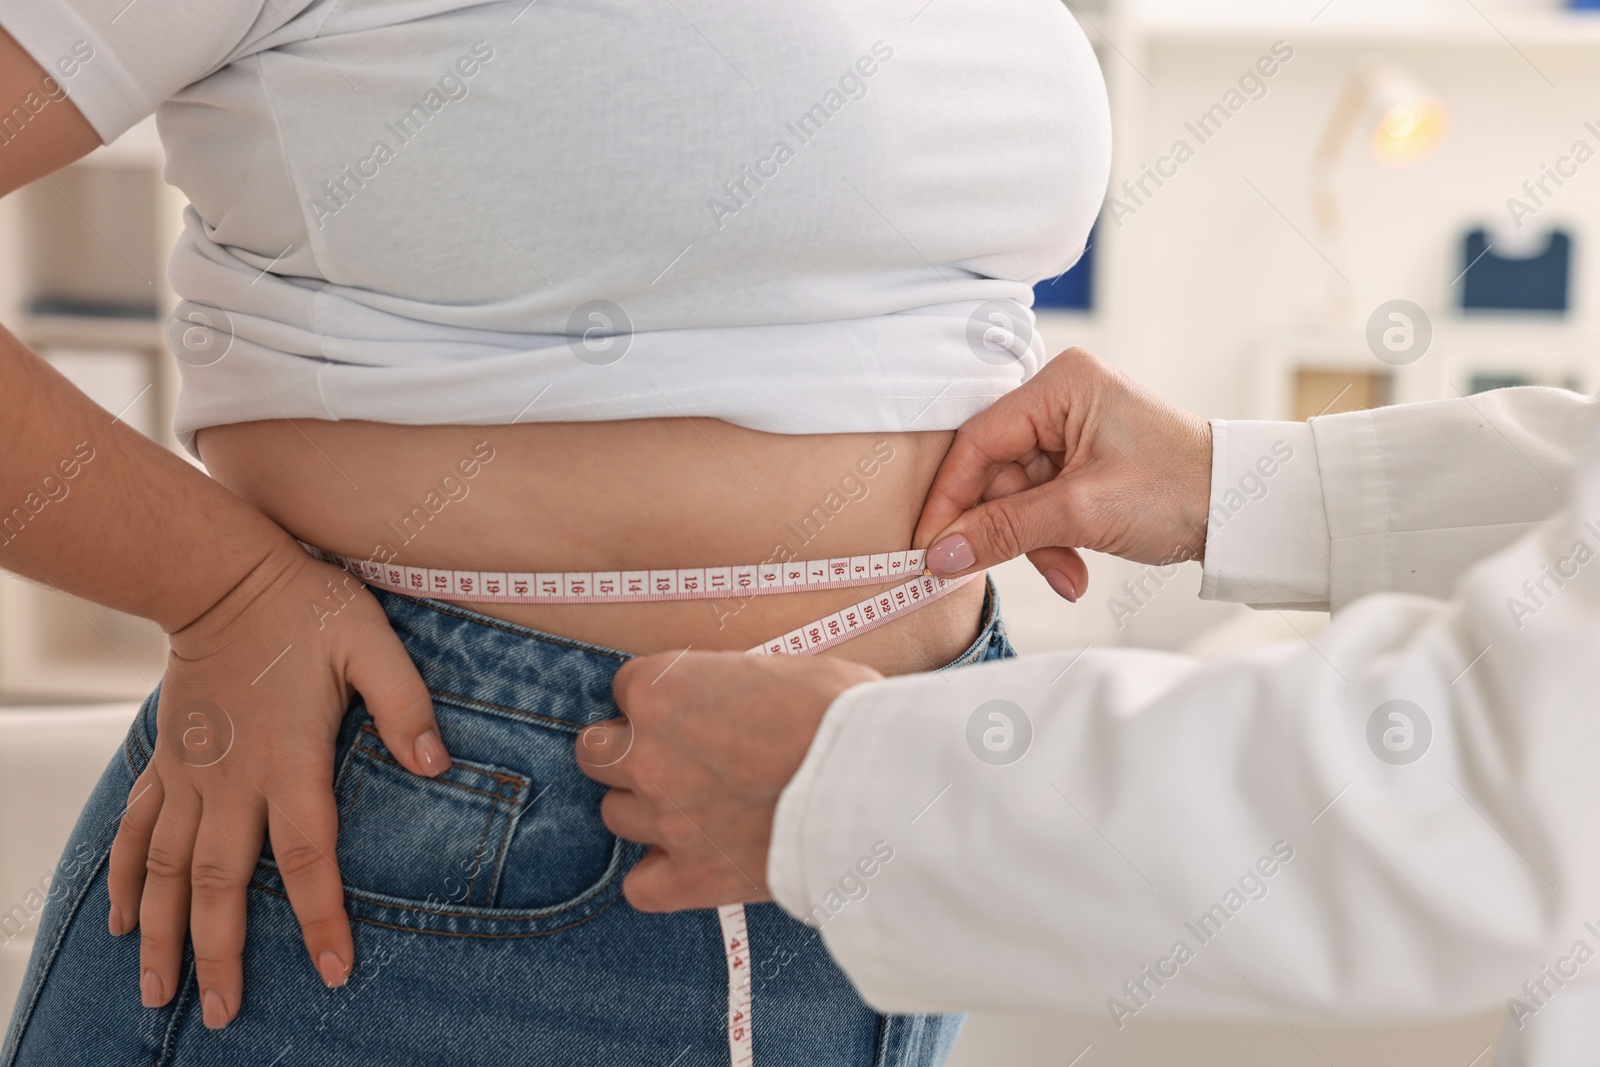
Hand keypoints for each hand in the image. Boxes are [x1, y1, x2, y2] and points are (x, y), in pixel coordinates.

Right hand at [107, 543, 446, 1028]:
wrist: (220, 575)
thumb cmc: (305, 607)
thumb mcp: (372, 642)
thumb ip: (405, 703)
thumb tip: (439, 764)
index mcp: (288, 760)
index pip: (308, 856)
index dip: (321, 917)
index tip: (333, 969)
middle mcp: (231, 781)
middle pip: (223, 884)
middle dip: (222, 953)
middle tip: (225, 1015)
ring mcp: (190, 775)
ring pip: (169, 871)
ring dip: (164, 934)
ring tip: (159, 995)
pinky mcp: (166, 762)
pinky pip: (138, 831)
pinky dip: (126, 878)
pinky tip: (122, 922)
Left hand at [575, 651, 878, 911]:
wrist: (873, 785)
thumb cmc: (839, 712)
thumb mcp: (779, 668)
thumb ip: (729, 685)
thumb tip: (731, 697)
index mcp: (661, 690)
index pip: (626, 688)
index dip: (663, 700)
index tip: (694, 710)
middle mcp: (647, 754)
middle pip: (596, 753)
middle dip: (629, 752)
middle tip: (679, 757)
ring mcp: (664, 819)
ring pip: (615, 815)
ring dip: (646, 810)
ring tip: (694, 809)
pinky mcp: (691, 877)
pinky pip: (640, 886)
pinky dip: (658, 878)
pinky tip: (688, 864)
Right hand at [913, 347, 1212, 600]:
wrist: (1245, 511)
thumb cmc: (1180, 490)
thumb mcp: (1082, 512)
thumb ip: (1005, 530)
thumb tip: (941, 553)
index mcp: (1061, 385)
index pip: (980, 441)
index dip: (951, 497)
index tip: (930, 543)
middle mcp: (1063, 400)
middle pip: (997, 472)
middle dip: (1007, 529)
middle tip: (993, 570)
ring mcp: (1075, 431)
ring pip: (1019, 495)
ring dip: (1035, 542)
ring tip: (1066, 574)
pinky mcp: (1085, 462)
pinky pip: (1045, 503)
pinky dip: (1054, 539)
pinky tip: (1075, 568)